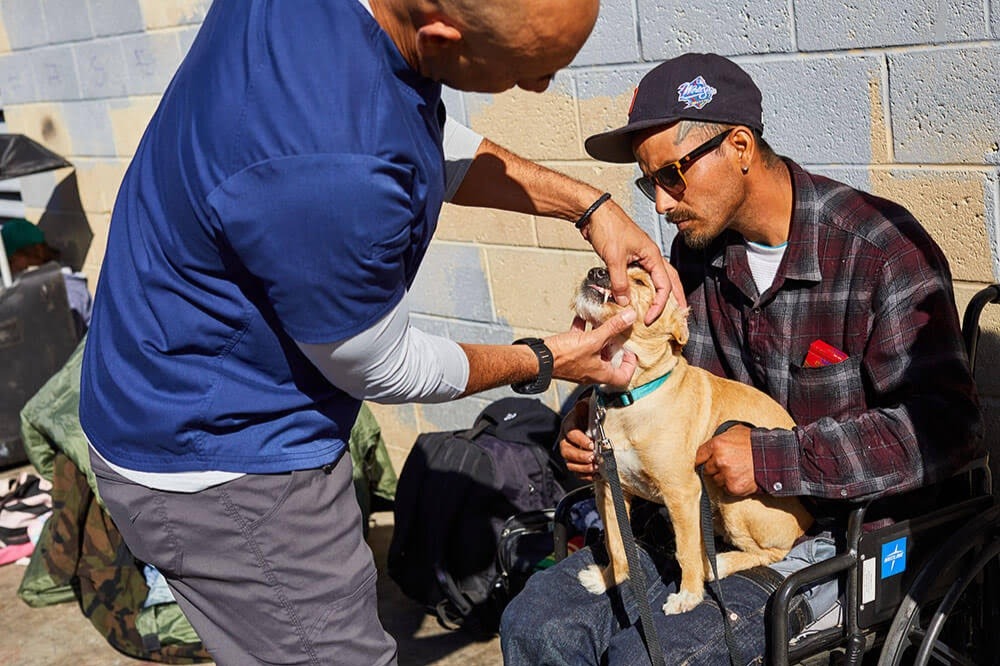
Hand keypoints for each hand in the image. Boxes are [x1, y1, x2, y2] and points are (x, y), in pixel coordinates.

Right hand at [545, 309, 637, 387]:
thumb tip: (629, 318)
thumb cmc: (563, 357)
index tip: (630, 350)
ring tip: (603, 322)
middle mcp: (592, 371)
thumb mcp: (593, 340)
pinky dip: (583, 331)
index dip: (630, 365)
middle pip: (610, 361)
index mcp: (601, 373)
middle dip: (614, 345)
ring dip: (600, 336)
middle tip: (618, 332)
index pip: (624, 377)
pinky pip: (580, 342)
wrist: (539, 358)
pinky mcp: (570, 355)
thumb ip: (612, 328)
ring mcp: (580, 364)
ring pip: (595, 350)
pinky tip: (583, 318)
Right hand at [558, 398, 597, 480]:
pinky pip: (576, 473)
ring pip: (570, 464)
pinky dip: (586, 476)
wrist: (587, 421)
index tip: (591, 444)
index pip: (570, 433)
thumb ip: (583, 406)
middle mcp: (566, 440)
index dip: (580, 440)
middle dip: (580, 456)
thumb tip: (581, 404)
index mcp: (568, 426)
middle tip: (593, 457)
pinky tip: (595, 474)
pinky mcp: (575, 462)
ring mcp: (569, 452)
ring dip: (583, 468)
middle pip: (566, 451)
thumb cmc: (586, 415)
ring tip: (595, 467)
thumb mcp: (586, 407)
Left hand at [582, 198, 686, 323]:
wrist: (594, 213)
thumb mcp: (614, 258)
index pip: (664, 285)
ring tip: (663, 310)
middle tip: (679, 316)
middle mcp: (650, 256)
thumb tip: (625, 301)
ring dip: (660, 295)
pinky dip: (642, 289)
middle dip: (676, 299)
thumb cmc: (607, 226)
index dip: (659, 305)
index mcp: (652, 254)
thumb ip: (620, 282)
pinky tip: (638, 298)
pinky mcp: (630, 258)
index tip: (650, 318)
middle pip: (670, 281)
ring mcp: (641, 257)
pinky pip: (641, 277)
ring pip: (657, 279)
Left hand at [694, 425, 758, 495]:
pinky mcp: (733, 487)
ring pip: (715, 480)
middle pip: (706, 469)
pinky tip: (740, 478)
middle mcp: (719, 460)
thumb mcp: (736, 431)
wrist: (773, 457)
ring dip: (722, 478)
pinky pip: (725, 489)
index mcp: (717, 444)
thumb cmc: (755, 442)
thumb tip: (711, 443)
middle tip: (727, 465)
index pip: (699, 456)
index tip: (704, 462)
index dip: (702, 459)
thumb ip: (721, 437)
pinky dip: (731, 485)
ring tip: (736, 471)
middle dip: (714, 468)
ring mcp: (726, 474)